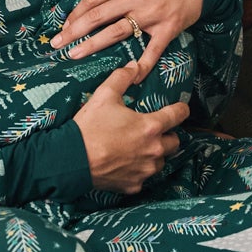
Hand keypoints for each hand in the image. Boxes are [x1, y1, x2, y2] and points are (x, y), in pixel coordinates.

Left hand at [51, 0, 203, 72]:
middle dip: (73, 31)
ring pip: (116, 32)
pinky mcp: (168, 28)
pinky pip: (152, 50)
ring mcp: (151, 14)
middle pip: (97, 16)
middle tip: (57, 44)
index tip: (63, 26)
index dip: (75, 13)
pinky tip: (131, 78)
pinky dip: (142, 66)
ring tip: (75, 55)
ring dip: (92, 46)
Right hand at [73, 63, 188, 192]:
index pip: (179, 115)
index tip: (179, 109)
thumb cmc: (89, 128)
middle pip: (175, 143)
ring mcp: (144, 170)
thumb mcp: (104, 96)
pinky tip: (123, 165)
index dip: (181, 109)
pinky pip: (142, 178)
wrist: (71, 160)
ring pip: (160, 162)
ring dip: (154, 155)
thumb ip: (122, 78)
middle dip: (168, 136)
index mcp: (151, 127)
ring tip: (137, 149)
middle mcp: (154, 150)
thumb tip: (135, 66)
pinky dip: (136, 171)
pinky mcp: (133, 186)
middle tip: (152, 131)